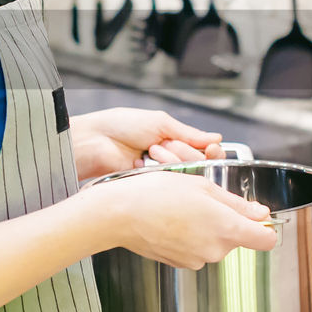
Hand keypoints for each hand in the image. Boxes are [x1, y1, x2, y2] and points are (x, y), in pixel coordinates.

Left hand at [70, 108, 226, 182]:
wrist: (95, 142)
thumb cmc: (121, 126)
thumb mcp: (160, 123)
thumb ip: (189, 133)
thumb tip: (216, 137)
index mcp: (173, 141)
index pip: (203, 151)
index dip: (210, 152)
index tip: (212, 149)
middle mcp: (169, 159)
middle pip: (197, 164)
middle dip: (185, 152)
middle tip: (165, 144)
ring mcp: (160, 175)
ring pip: (185, 175)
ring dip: (172, 160)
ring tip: (150, 151)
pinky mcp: (150, 187)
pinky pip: (169, 184)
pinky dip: (161, 171)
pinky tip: (146, 162)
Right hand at [79, 169, 277, 266]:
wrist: (120, 214)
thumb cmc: (156, 193)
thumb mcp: (202, 187)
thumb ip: (236, 203)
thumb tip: (260, 213)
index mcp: (226, 228)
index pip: (266, 239)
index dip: (264, 227)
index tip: (255, 216)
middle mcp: (215, 249)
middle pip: (237, 238)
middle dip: (226, 220)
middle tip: (202, 200)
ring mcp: (197, 259)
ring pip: (215, 242)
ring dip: (206, 228)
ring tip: (182, 209)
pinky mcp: (180, 263)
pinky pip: (196, 248)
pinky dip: (189, 236)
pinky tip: (172, 221)